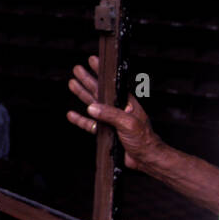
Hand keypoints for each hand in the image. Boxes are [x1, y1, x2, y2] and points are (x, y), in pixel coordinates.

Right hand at [66, 55, 159, 170]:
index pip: (112, 84)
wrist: (146, 159)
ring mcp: (111, 120)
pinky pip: (90, 124)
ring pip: (93, 105)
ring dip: (82, 95)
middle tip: (77, 69)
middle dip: (88, 80)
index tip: (93, 60)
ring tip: (72, 84)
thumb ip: (110, 114)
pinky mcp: (106, 132)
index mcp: (126, 103)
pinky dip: (81, 120)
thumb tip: (92, 107)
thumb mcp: (128, 123)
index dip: (102, 72)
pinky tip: (72, 114)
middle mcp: (118, 109)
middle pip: (99, 91)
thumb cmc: (144, 140)